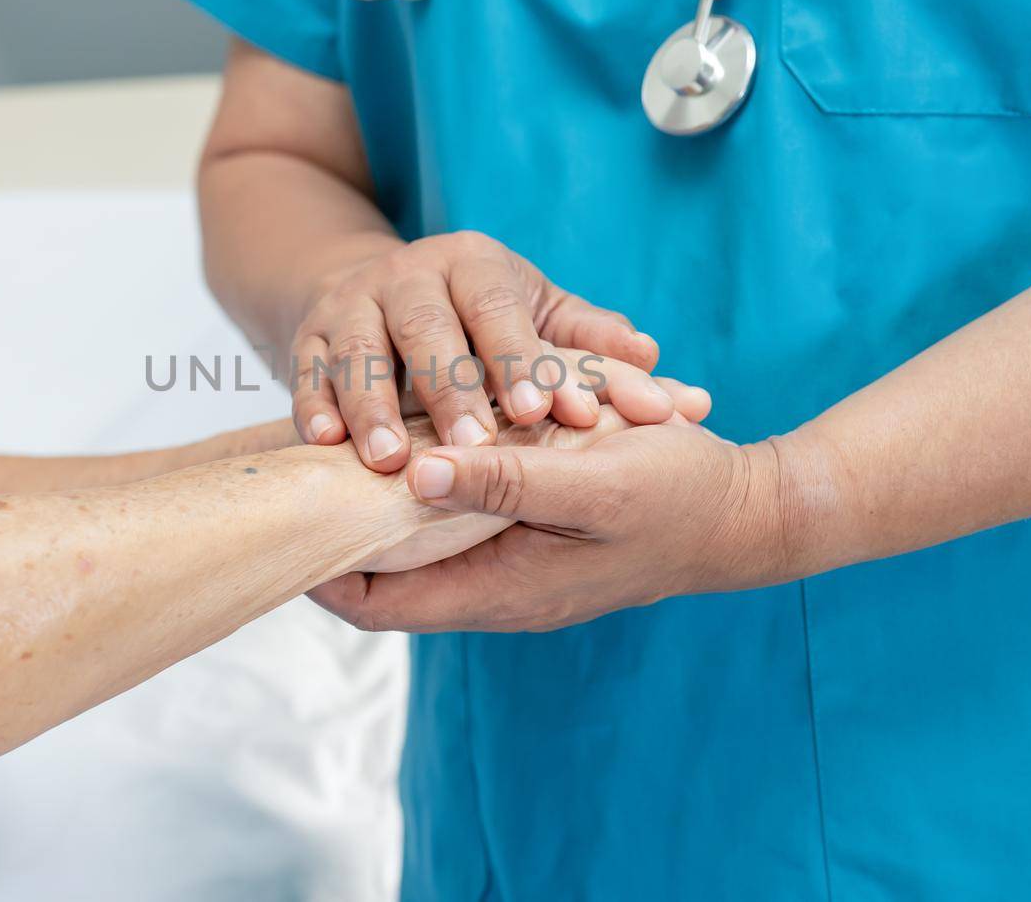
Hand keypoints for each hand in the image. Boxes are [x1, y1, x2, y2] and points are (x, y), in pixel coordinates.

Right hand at [290, 231, 668, 471]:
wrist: (384, 291)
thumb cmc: (481, 316)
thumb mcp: (535, 313)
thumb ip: (587, 337)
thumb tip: (650, 356)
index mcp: (473, 263)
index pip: (497, 308)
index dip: (518, 359)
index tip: (540, 415)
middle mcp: (407, 274)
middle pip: (426, 328)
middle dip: (448, 389)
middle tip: (475, 449)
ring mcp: (350, 303)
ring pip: (357, 350)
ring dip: (373, 407)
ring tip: (392, 463)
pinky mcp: (307, 336)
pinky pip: (305, 371)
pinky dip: (314, 408)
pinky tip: (325, 448)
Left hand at [312, 419, 817, 631]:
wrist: (749, 514)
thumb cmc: (679, 498)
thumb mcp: (592, 482)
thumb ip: (504, 481)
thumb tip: (414, 472)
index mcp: (499, 590)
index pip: (374, 601)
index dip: (318, 564)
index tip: (281, 508)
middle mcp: (495, 589)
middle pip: (385, 574)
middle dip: (341, 525)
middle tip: (301, 462)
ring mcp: (512, 564)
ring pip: (418, 541)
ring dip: (385, 497)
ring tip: (342, 440)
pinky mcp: (531, 534)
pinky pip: (458, 518)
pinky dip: (431, 480)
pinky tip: (417, 429)